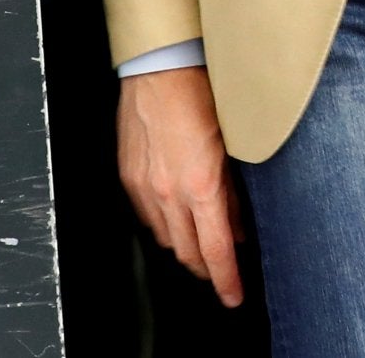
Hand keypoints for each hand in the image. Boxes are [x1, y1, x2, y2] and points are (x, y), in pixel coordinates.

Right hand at [118, 66, 245, 306]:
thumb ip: (232, 193)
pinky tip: (175, 215)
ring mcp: (144, 186)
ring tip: (200, 240)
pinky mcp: (128, 176)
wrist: (159, 67)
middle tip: (221, 273)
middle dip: (206, 269)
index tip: (234, 296)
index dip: (227, 280)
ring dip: (184, 246)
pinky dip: (163, 223)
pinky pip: (146, 216)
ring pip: (165, 238)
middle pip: (188, 253)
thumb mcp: (230, 146)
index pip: (215, 251)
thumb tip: (236, 227)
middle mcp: (169, 193)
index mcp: (201, 185)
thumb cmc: (200, 94)